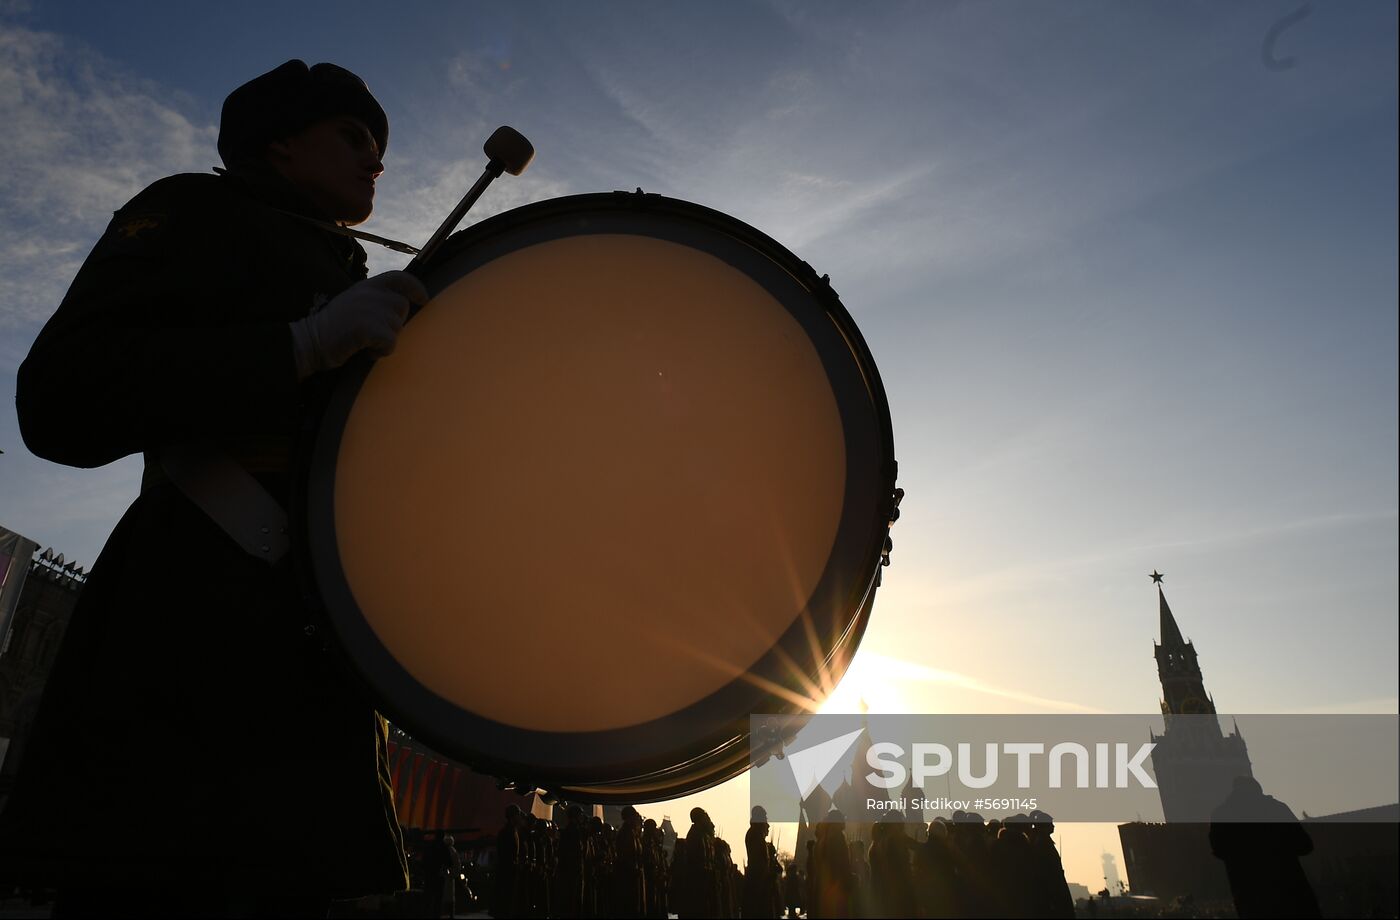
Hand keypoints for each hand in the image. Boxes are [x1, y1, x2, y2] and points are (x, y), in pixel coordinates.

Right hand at [289, 271, 428, 376]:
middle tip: (373, 333)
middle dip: (394, 323)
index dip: (415, 287)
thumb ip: (376, 300)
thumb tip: (403, 306)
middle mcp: (369, 293)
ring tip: (366, 342)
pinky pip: (391, 342)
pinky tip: (366, 351)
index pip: (399, 277)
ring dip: (386, 339)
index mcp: (367, 285)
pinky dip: (382, 351)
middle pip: (402, 306)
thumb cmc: (334, 328)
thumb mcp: (355, 303)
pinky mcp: (368, 327)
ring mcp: (369, 308)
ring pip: (397, 326)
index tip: (423, 299)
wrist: (309, 341)